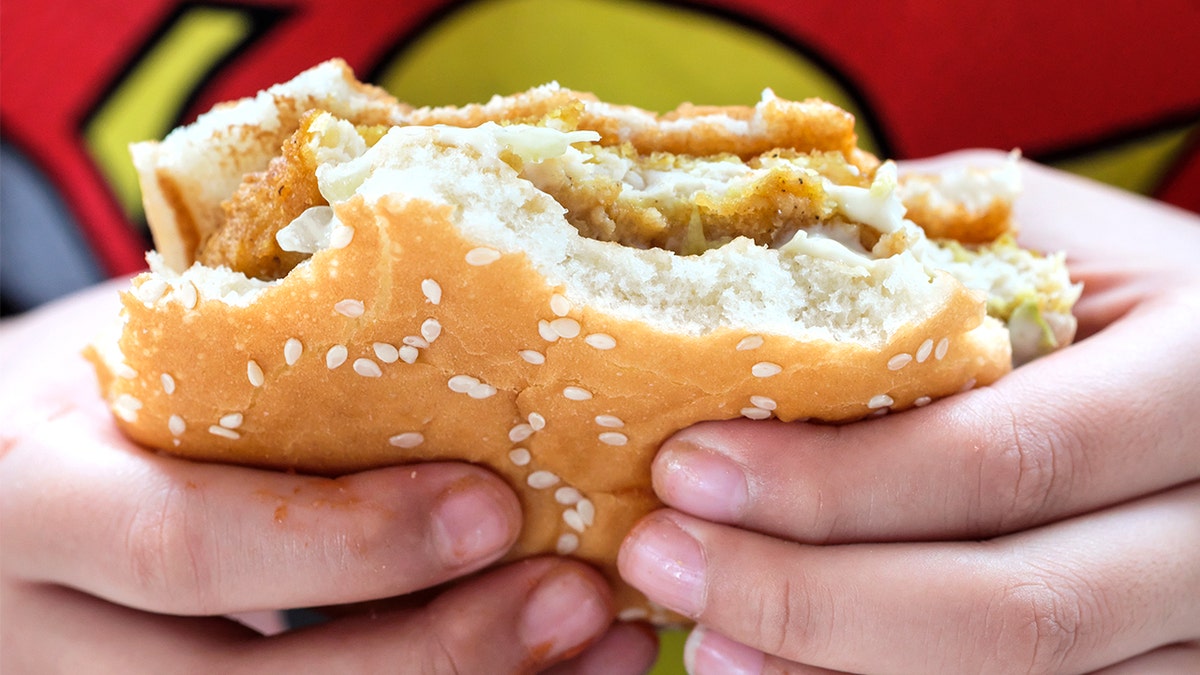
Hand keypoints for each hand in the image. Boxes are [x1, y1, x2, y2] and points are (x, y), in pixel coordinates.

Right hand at [0, 281, 656, 673]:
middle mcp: (52, 630)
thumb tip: (475, 304)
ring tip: (598, 639)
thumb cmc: (110, 386)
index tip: (494, 505)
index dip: (349, 544)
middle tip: (576, 598)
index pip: (185, 548)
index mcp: (41, 500)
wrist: (18, 474)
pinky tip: (559, 674)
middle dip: (433, 656)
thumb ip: (254, 356)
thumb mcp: (146, 349)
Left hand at [618, 151, 1199, 673]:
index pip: (1006, 459)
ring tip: (703, 639)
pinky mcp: (1169, 674)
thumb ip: (909, 255)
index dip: (834, 484)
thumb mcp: (1034, 231)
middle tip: (662, 562)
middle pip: (1018, 612)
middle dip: (812, 601)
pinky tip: (791, 673)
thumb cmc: (1113, 284)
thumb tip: (708, 272)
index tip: (684, 469)